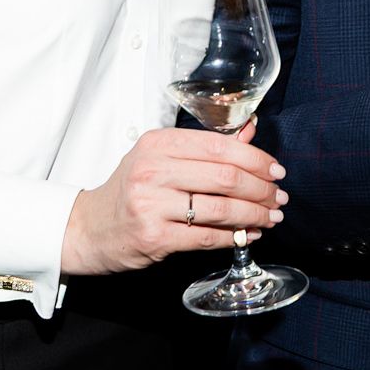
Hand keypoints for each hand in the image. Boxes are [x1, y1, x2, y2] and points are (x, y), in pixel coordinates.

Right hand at [63, 123, 286, 275]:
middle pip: (225, 177)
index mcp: (157, 144)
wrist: (90, 228)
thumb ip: (205, 147)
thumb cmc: (131, 190)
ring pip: (221, 209)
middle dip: (261, 189)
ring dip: (254, 215)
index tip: (276, 170)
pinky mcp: (154, 238)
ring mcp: (151, 205)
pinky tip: (250, 235)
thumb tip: (250, 132)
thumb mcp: (161, 158)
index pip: (220, 146)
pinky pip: (207, 237)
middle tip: (278, 198)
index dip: (256, 159)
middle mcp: (152, 171)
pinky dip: (236, 237)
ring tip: (271, 218)